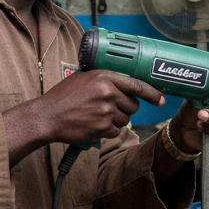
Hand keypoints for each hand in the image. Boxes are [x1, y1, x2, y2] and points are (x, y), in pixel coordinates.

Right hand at [3, 69, 163, 165]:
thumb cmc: (63, 97)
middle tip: (108, 108)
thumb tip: (125, 85)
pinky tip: (93, 125)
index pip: (136, 85)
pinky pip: (116, 131)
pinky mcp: (102, 127)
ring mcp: (105, 111)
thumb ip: (104, 79)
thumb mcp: (84, 78)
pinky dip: (107, 131)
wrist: (47, 116)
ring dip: (115, 120)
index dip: (152, 93)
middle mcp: (107, 93)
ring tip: (96, 116)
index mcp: (104, 77)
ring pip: (125, 120)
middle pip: (132, 105)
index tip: (161, 99)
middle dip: (124, 109)